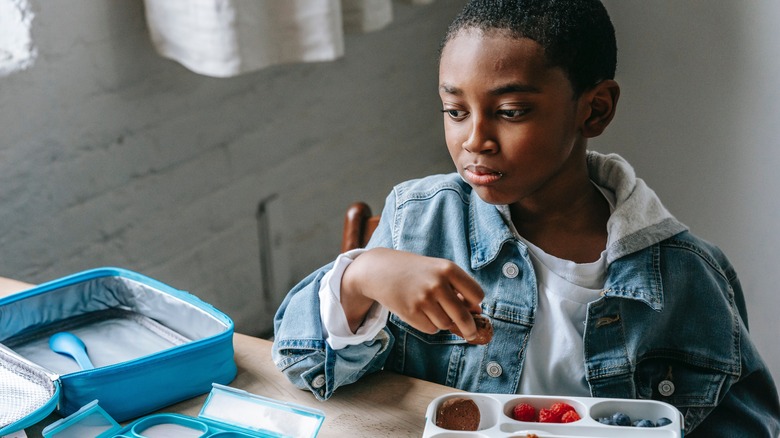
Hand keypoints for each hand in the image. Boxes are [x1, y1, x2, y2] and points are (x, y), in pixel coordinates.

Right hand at [340, 248, 483, 340]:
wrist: (381, 270)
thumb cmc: (415, 271)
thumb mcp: (437, 270)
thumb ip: (457, 287)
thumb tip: (476, 312)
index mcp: (448, 269)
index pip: (476, 295)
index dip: (475, 304)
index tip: (472, 308)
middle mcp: (438, 283)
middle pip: (464, 316)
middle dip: (470, 329)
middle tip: (471, 334)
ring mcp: (424, 299)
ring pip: (446, 324)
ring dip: (443, 322)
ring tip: (430, 308)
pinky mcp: (411, 312)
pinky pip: (431, 329)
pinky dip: (429, 325)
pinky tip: (419, 312)